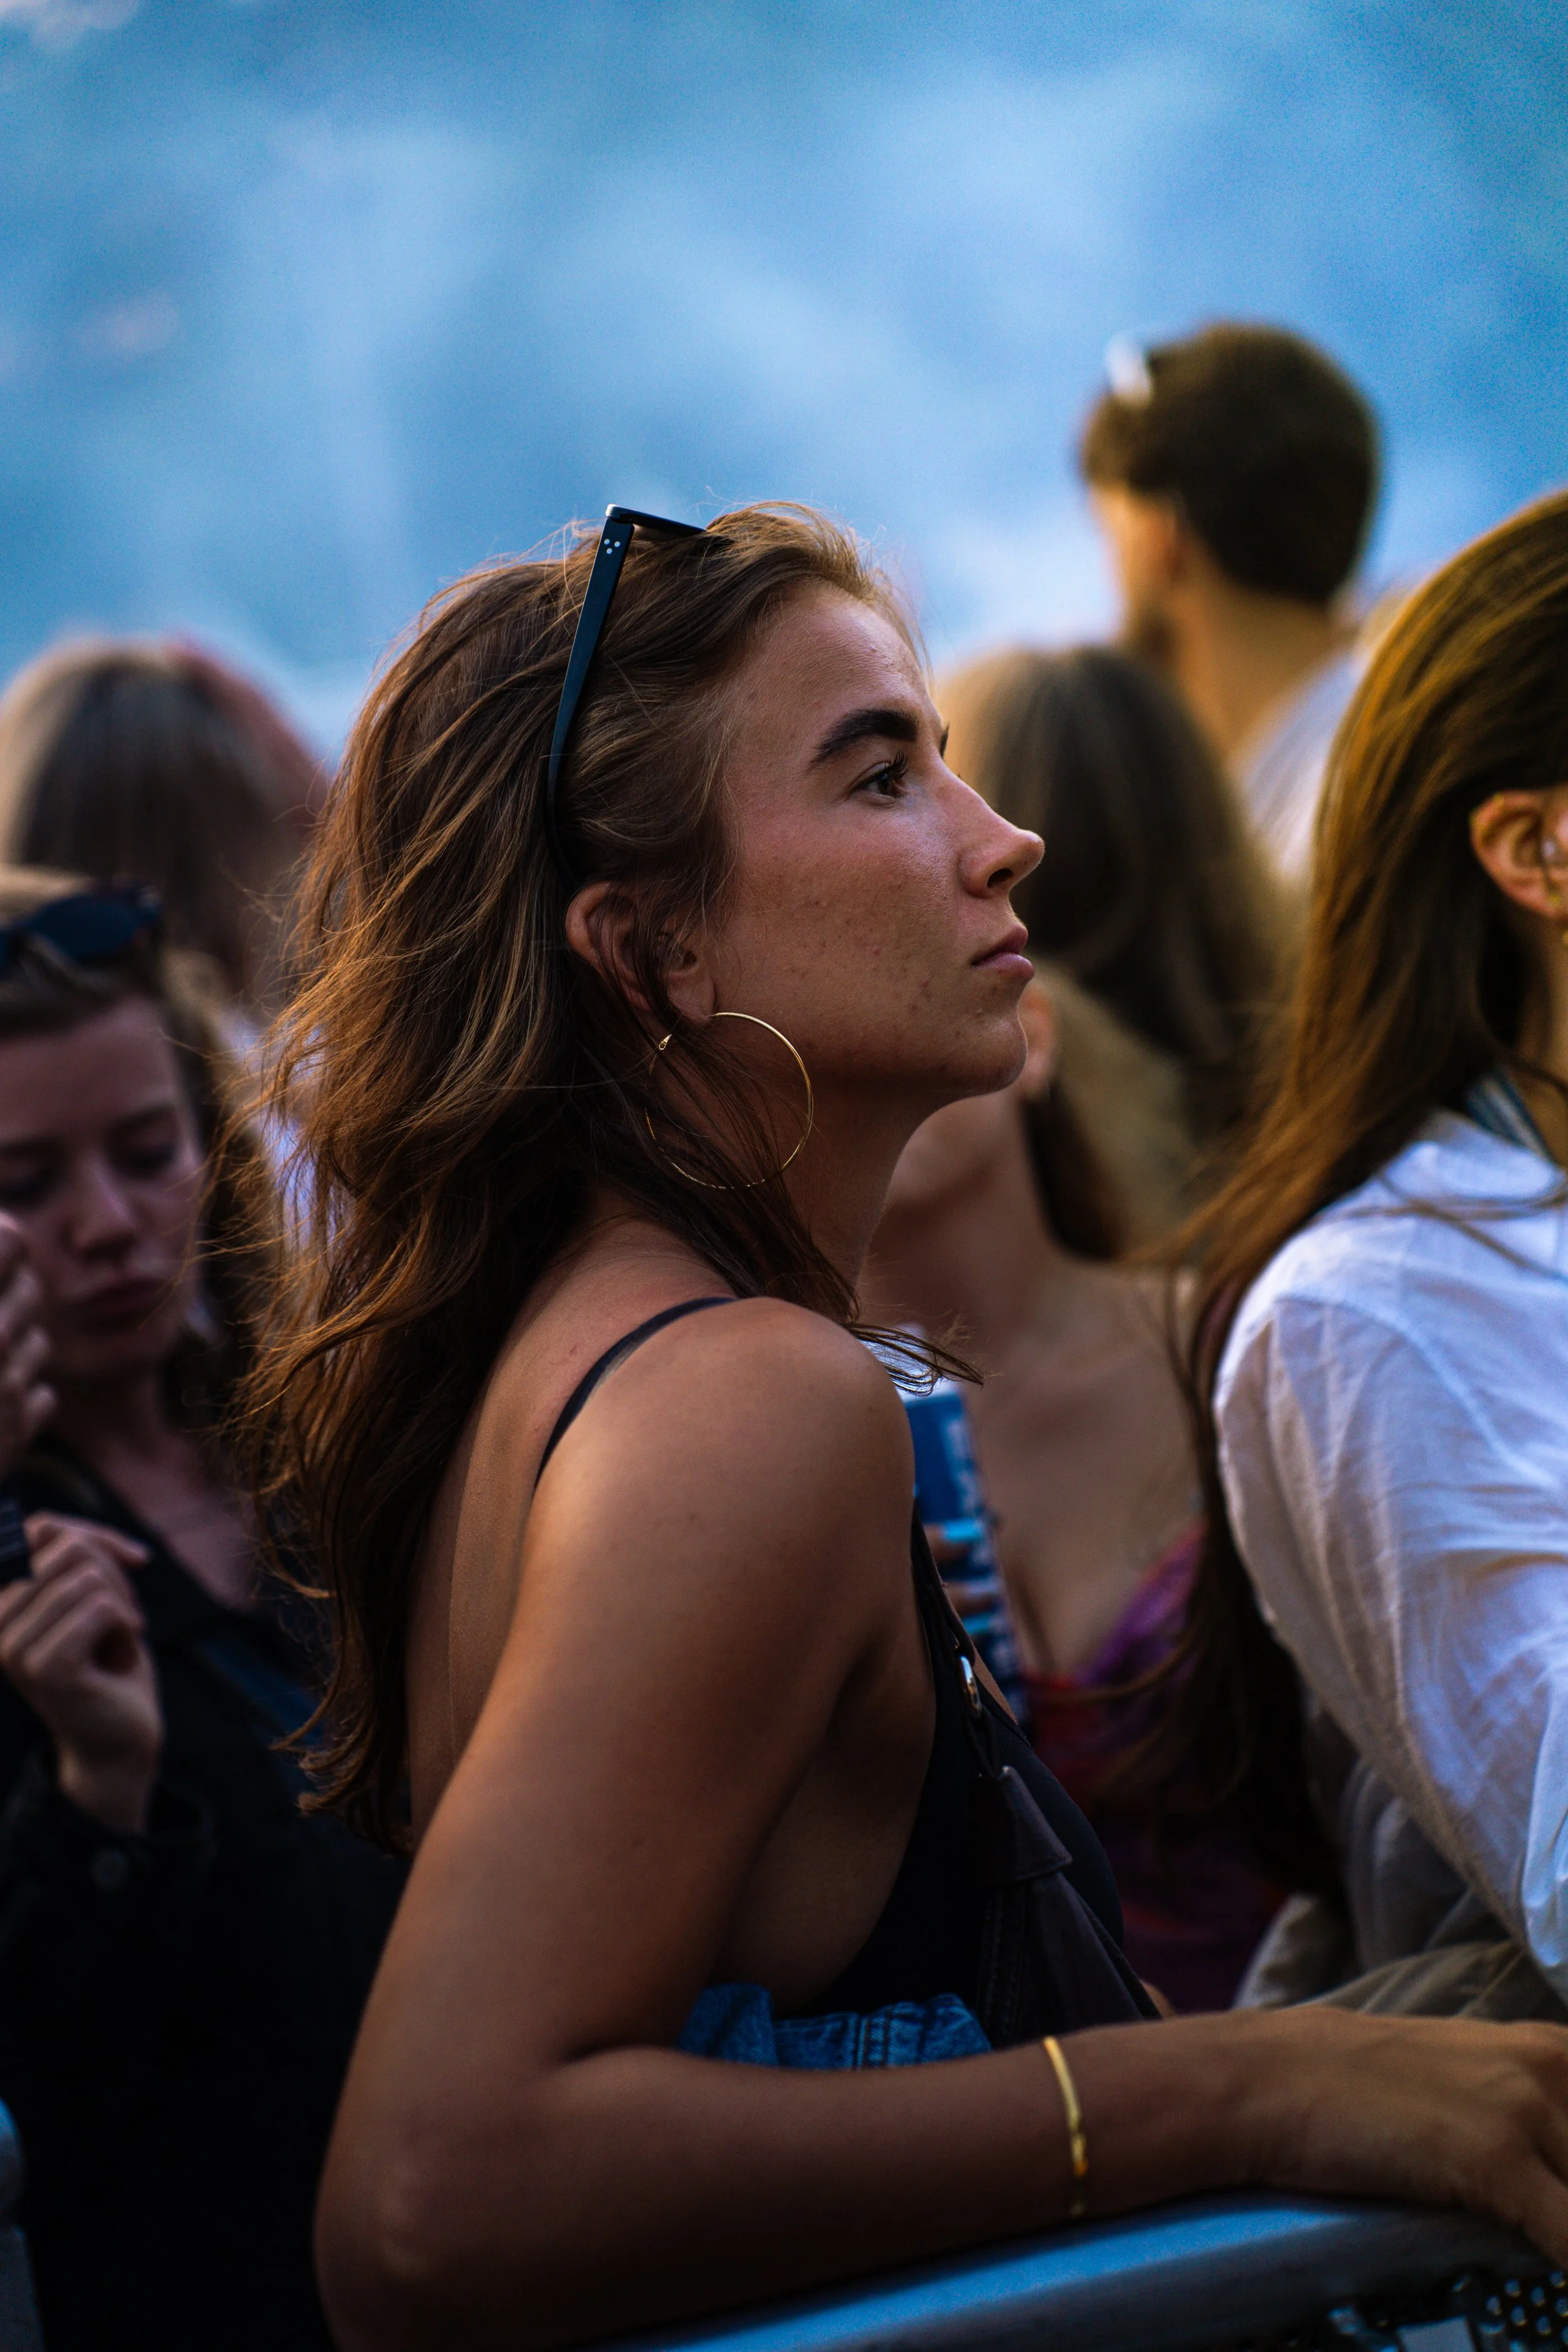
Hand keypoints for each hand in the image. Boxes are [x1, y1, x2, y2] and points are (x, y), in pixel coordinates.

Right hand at [0, 1219, 52, 1476]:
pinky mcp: (17, 1433)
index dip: (0, 1243)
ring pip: (40, 1339)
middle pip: (31, 1287)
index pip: (11, 1241)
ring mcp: (7, 1390)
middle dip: (6, 1290)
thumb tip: (8, 1238)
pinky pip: (41, 1394)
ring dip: (16, 1341)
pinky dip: (21, 1393)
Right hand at [0, 1515, 159, 1832]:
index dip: (97, 1535)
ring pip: (89, 1576)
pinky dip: (127, 1624)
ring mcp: (14, 1646)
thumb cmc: (111, 1663)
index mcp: (3, 1599)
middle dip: (116, 1575)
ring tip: (121, 1639)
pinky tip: (123, 1654)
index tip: (134, 1562)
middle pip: (70, 1547)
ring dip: (124, 1604)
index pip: (42, 1527)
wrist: (121, 1737)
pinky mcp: (45, 1668)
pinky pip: (101, 1608)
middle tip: (126, 1617)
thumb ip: (81, 1556)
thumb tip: (70, 1530)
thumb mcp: (95, 1596)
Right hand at [1236, 2007, 1567, 2261]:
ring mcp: (1527, 2110)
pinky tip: (1552, 2285)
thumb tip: (1551, 2177)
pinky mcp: (1497, 2159)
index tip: (1556, 2189)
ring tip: (1540, 2256)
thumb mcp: (1464, 2079)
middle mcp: (1551, 2066)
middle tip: (1540, 2223)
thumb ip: (1525, 2114)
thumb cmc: (1359, 2084)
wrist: (1274, 2077)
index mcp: (1550, 2048)